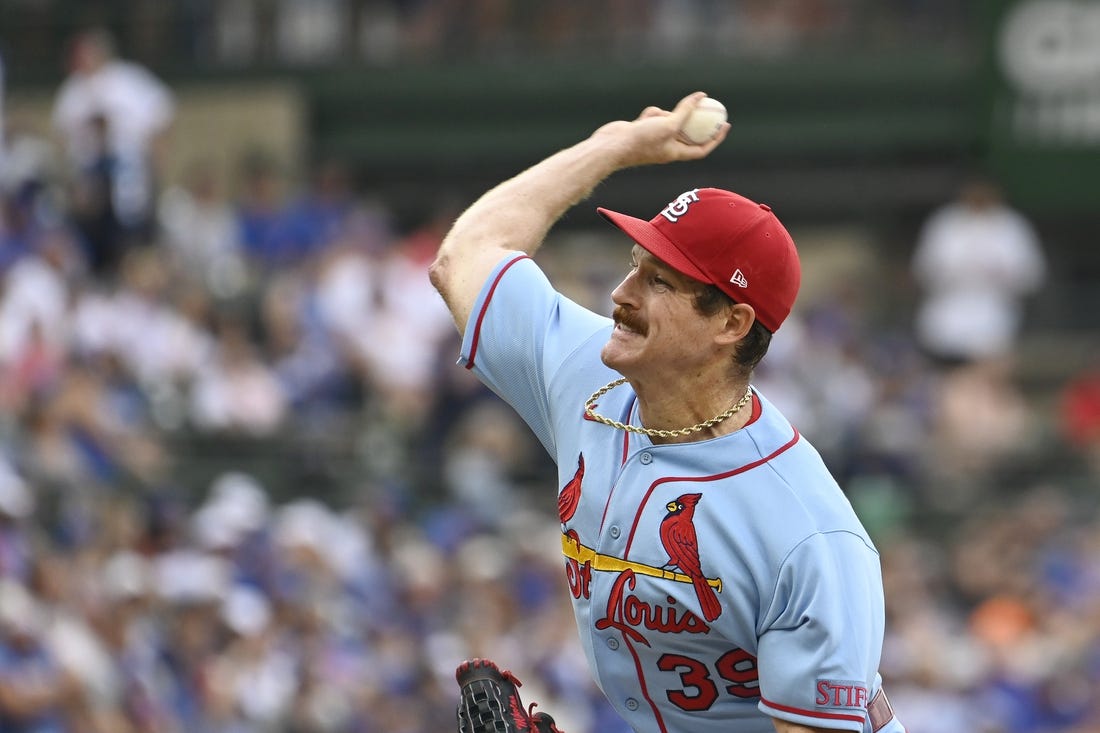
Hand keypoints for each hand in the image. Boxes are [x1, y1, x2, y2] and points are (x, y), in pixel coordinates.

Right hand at [591, 91, 729, 168]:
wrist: (612, 145)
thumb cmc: (641, 140)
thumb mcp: (668, 124)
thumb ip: (685, 111)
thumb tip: (700, 97)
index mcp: (676, 153)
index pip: (702, 149)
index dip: (716, 138)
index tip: (725, 124)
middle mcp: (667, 148)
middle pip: (687, 133)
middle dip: (696, 120)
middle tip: (708, 105)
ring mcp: (655, 139)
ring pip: (669, 119)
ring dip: (664, 114)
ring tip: (655, 117)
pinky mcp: (644, 130)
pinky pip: (654, 116)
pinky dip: (651, 113)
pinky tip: (641, 119)